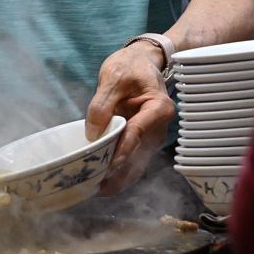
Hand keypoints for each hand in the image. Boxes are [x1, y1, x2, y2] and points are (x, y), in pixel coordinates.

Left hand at [86, 41, 173, 195]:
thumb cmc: (130, 66)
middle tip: (95, 187)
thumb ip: (102, 105)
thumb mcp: (113, 78)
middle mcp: (159, 128)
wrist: (141, 62)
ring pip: (137, 164)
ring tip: (95, 190)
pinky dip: (118, 173)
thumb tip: (93, 134)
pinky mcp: (142, 143)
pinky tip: (101, 183)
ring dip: (118, 178)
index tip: (108, 165)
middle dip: (119, 174)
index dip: (123, 149)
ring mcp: (152, 138)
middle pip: (140, 155)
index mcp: (159, 108)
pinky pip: (132, 161)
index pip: (138, 132)